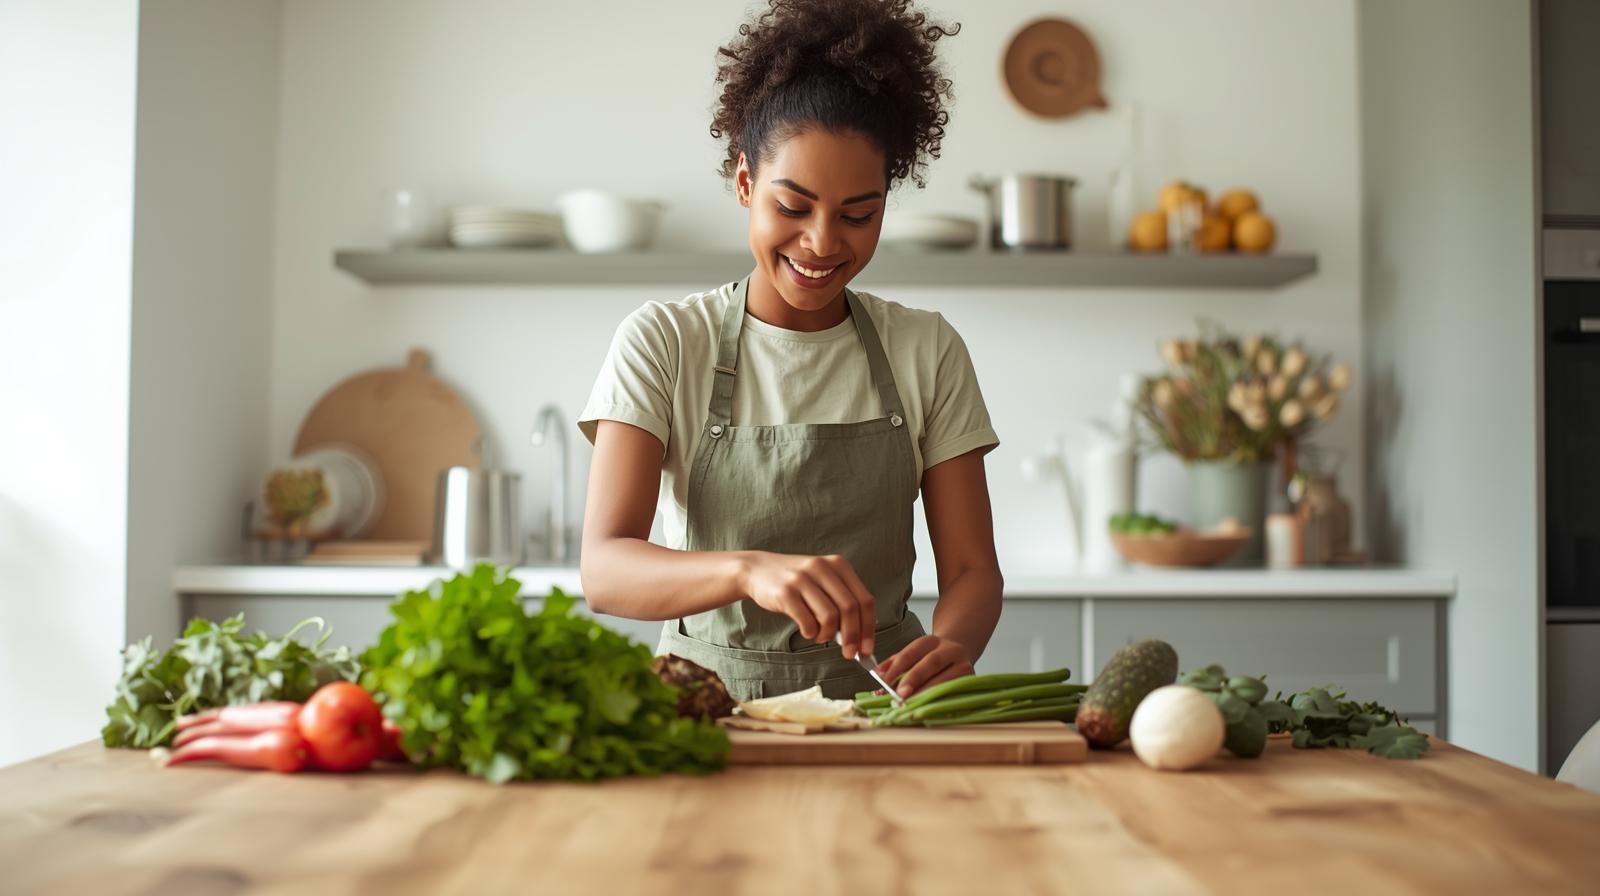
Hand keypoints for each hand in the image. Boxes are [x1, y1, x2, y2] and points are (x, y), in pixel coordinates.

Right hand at [739, 552, 875, 658]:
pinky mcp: (785, 592)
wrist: (757, 570)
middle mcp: (822, 568)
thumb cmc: (796, 582)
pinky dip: (810, 633)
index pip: (864, 600)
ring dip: (828, 635)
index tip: (867, 650)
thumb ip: (841, 602)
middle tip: (849, 654)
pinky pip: (807, 621)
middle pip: (850, 609)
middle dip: (853, 637)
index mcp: (838, 565)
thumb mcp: (822, 581)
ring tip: (820, 636)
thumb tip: (859, 639)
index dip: (869, 628)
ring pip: (830, 617)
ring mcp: (803, 578)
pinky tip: (807, 631)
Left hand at [876, 635, 974, 698]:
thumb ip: (895, 663)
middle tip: (900, 694)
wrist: (962, 652)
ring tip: (912, 704)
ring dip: (927, 693)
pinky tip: (928, 707)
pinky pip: (953, 691)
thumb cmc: (931, 656)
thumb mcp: (914, 653)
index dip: (897, 666)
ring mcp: (964, 665)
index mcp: (932, 641)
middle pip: (931, 662)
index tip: (884, 681)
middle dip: (914, 679)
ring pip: (945, 679)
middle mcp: (950, 650)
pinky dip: (939, 700)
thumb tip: (877, 674)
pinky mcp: (971, 680)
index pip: (912, 652)